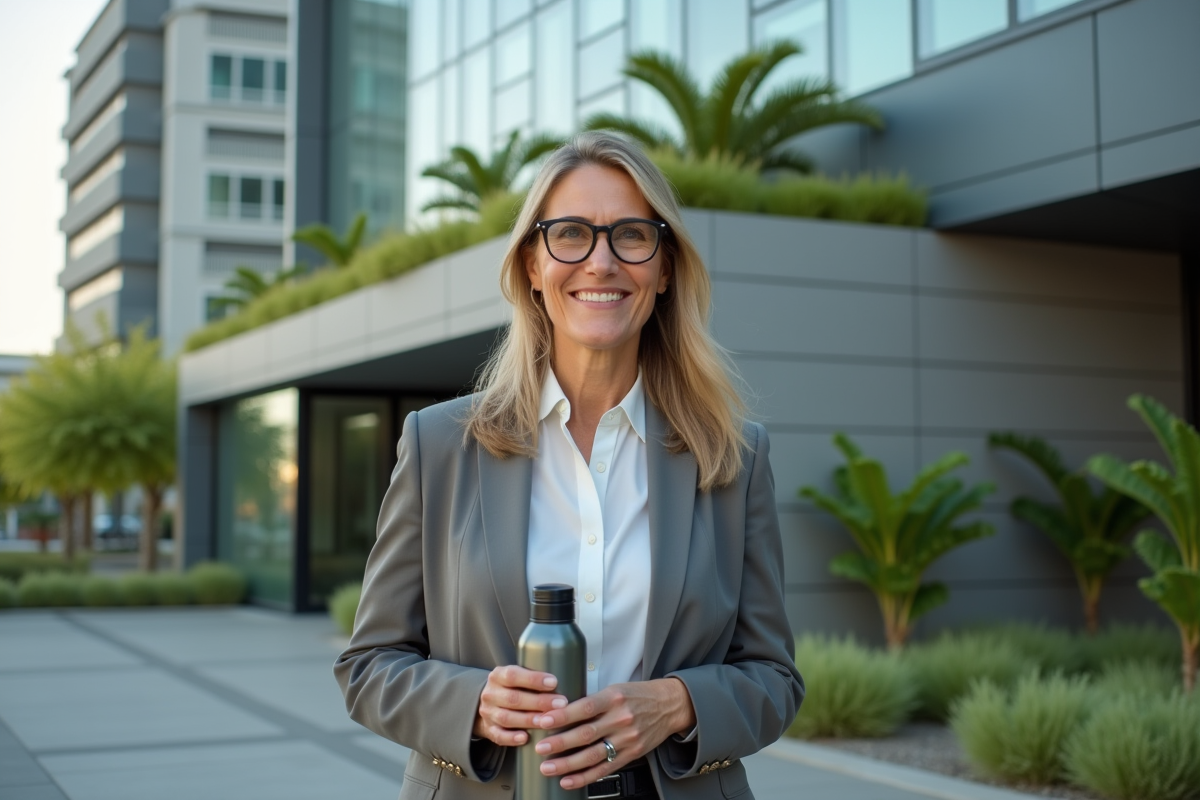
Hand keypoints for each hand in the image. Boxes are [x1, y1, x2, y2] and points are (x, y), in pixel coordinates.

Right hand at [473, 665, 567, 746]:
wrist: (489, 703)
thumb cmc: (513, 688)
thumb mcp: (518, 676)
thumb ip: (535, 677)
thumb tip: (570, 677)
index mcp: (499, 675)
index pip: (514, 675)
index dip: (533, 679)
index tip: (554, 682)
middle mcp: (491, 693)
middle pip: (513, 698)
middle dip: (539, 702)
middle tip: (561, 704)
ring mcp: (488, 713)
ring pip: (507, 718)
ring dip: (529, 720)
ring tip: (548, 722)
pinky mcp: (488, 730)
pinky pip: (498, 736)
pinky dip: (511, 738)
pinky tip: (525, 738)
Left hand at [532, 677, 695, 788]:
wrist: (669, 705)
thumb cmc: (637, 695)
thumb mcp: (615, 689)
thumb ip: (591, 701)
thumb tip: (559, 711)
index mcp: (614, 698)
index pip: (584, 707)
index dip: (563, 715)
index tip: (544, 720)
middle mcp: (621, 719)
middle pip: (586, 734)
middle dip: (560, 743)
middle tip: (540, 747)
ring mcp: (627, 739)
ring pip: (593, 755)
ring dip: (568, 764)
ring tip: (548, 767)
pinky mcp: (632, 754)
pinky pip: (605, 769)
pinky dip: (585, 777)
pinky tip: (568, 780)